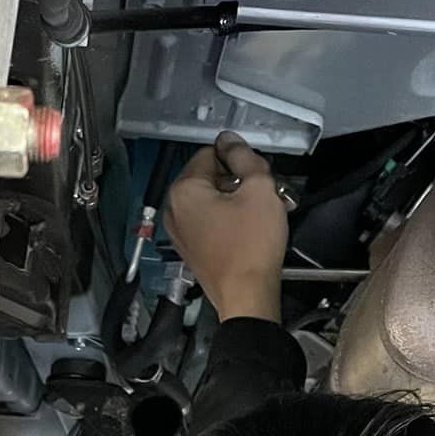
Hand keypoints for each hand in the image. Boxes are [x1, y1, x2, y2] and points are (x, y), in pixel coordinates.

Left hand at [163, 132, 285, 323]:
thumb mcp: (259, 189)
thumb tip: (230, 140)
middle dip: (235, 179)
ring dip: (234, 199)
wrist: (247, 295)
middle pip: (207, 176)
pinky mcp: (190, 248)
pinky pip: (207, 220)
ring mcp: (179, 231)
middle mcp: (173, 209)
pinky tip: (247, 228)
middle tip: (261, 193)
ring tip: (258, 212)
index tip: (256, 173)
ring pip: (209, 199)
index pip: (211, 153)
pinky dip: (226, 218)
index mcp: (183, 190)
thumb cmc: (252, 245)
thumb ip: (244, 157)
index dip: (238, 158)